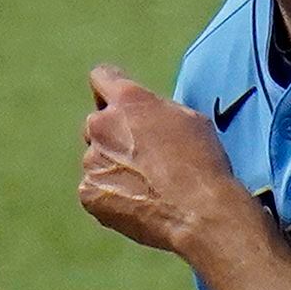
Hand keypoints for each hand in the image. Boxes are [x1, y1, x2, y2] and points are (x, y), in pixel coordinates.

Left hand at [77, 64, 257, 259]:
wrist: (198, 212)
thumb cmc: (201, 164)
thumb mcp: (189, 119)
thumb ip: (156, 110)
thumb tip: (146, 116)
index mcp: (128, 100)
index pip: (101, 77)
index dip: (110, 89)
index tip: (118, 103)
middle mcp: (102, 125)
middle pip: (97, 124)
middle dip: (113, 136)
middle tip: (142, 157)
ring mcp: (92, 160)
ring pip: (97, 158)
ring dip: (113, 167)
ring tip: (146, 186)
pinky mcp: (89, 192)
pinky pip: (94, 188)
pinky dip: (110, 195)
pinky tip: (138, 203)